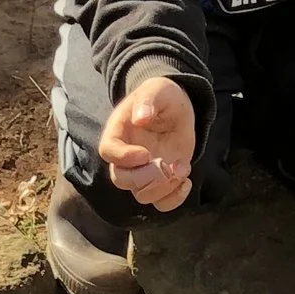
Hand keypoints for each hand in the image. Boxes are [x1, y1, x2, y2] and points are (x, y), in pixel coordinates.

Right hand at [97, 75, 196, 211]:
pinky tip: (186, 180)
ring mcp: (141, 173)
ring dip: (165, 188)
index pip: (108, 152)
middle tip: (168, 164)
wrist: (176, 108)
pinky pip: (160, 203)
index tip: (145, 153)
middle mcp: (125, 158)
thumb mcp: (157, 90)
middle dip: (147, 177)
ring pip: (142, 195)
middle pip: (122, 180)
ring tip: (183, 168)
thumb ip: (148, 100)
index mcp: (118, 133)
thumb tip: (141, 118)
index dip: (124, 158)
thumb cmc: (162, 97)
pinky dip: (174, 199)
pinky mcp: (159, 182)